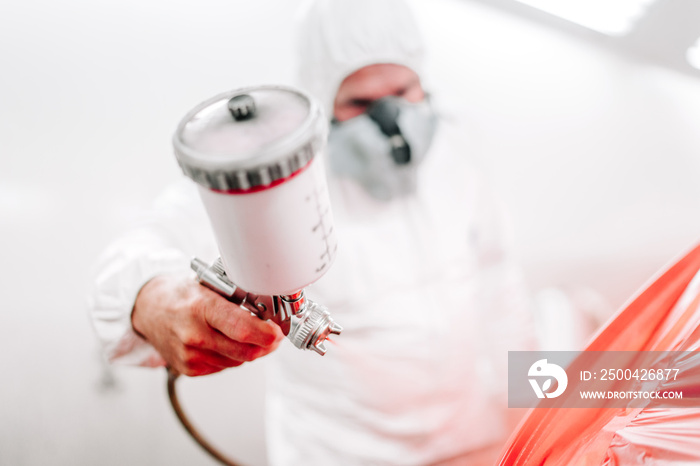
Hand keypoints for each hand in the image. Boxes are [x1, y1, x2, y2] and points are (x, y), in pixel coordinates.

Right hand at [132, 274, 284, 375]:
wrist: (148, 309)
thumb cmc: (180, 295)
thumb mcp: (209, 286)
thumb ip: (236, 300)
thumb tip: (268, 311)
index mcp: (201, 309)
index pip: (242, 329)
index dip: (266, 334)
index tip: (278, 332)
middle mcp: (195, 335)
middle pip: (245, 351)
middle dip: (265, 345)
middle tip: (274, 335)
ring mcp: (191, 356)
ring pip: (238, 361)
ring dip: (250, 351)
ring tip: (251, 336)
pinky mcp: (189, 369)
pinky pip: (224, 366)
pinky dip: (232, 356)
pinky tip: (229, 343)